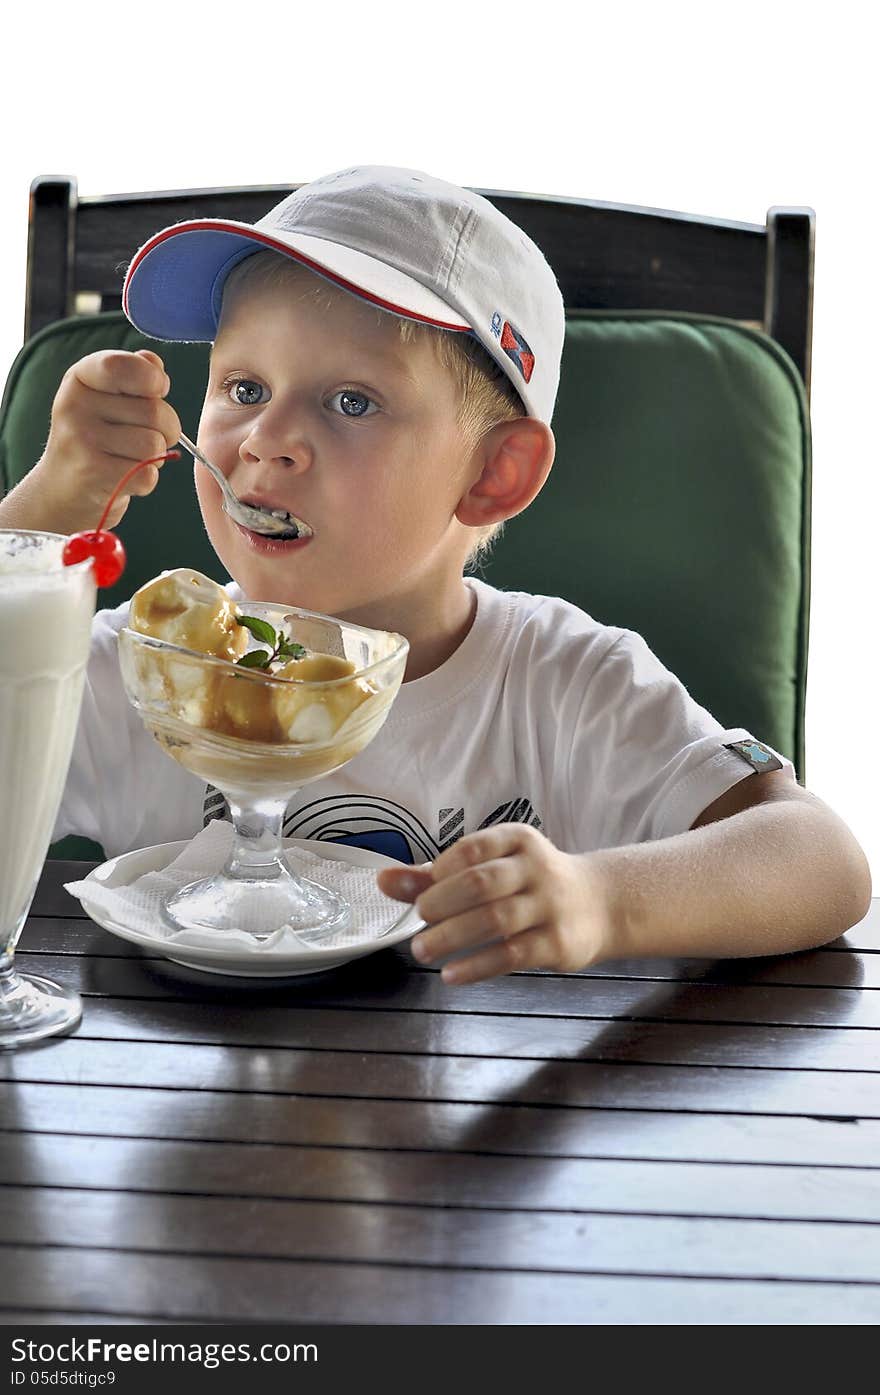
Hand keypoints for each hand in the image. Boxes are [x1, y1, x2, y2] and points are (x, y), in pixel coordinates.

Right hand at [36, 349, 180, 530]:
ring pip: (154, 445)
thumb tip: (154, 364)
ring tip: (129, 457)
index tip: (157, 390)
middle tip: (142, 436)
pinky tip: (123, 477)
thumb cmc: (96, 438)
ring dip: (155, 457)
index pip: (124, 366)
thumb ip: (134, 374)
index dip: (153, 379)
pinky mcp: (92, 474)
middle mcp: (75, 405)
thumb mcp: (107, 397)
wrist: (62, 489)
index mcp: (80, 378)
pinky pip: (148, 475)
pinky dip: (145, 480)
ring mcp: (81, 440)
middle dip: (166, 428)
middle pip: (155, 411)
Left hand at [377, 823, 614, 984]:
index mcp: (517, 840)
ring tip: (422, 950)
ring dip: (451, 936)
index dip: (441, 869)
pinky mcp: (557, 942)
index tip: (423, 891)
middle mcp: (536, 868)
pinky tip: (451, 974)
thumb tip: (383, 880)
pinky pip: (512, 955)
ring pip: (495, 919)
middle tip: (419, 922)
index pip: (473, 847)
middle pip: (480, 882)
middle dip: (440, 903)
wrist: (600, 905)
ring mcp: (549, 905)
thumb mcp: (491, 868)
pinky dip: (476, 966)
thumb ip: (436, 876)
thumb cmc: (530, 884)